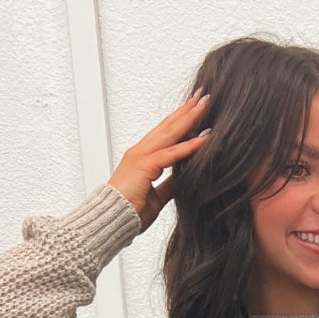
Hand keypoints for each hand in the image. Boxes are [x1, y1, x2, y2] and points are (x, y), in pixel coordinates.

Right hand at [109, 89, 212, 231]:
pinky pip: (171, 154)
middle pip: (168, 125)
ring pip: (170, 133)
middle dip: (186, 110)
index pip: (165, 133)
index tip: (196, 110)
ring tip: (205, 105)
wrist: (113, 221)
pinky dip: (189, 146)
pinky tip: (204, 138)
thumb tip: (184, 178)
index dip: (181, 121)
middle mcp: (141, 151)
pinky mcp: (145, 166)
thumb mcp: (157, 196)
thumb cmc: (129, 212)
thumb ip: (170, 185)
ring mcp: (141, 156)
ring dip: (189, 118)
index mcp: (142, 157)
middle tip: (203, 96)